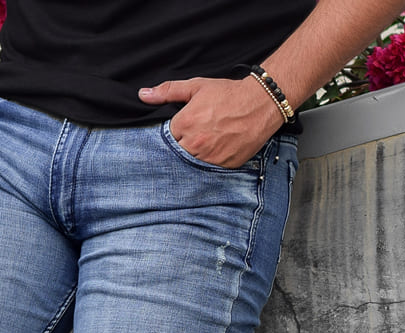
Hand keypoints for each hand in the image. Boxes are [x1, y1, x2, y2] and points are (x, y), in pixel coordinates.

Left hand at [139, 76, 283, 167]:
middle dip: (179, 149)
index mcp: (185, 124)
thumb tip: (143, 95)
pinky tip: (213, 155)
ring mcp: (210, 158)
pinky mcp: (224, 166)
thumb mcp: (196, 87)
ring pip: (190, 167)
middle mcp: (195, 144)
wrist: (261, 103)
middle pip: (176, 155)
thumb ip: (167, 91)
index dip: (171, 137)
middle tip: (191, 140)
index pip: (165, 139)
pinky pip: (208, 173)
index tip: (178, 133)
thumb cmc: (228, 94)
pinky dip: (208, 166)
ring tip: (203, 147)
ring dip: (192, 160)